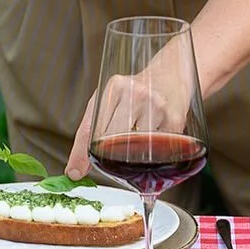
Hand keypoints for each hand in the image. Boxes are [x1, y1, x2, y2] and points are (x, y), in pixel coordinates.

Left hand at [64, 68, 187, 179]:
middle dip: (111, 156)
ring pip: (137, 149)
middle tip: (114, 160)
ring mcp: (157, 107)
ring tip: (137, 148)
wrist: (172, 76)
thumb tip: (74, 171)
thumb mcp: (106, 102)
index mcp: (114, 88)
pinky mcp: (175, 121)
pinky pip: (158, 150)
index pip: (91, 128)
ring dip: (134, 158)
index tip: (75, 173)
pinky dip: (152, 155)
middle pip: (114, 140)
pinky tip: (154, 143)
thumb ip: (87, 134)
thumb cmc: (135, 92)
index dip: (82, 154)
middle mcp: (136, 95)